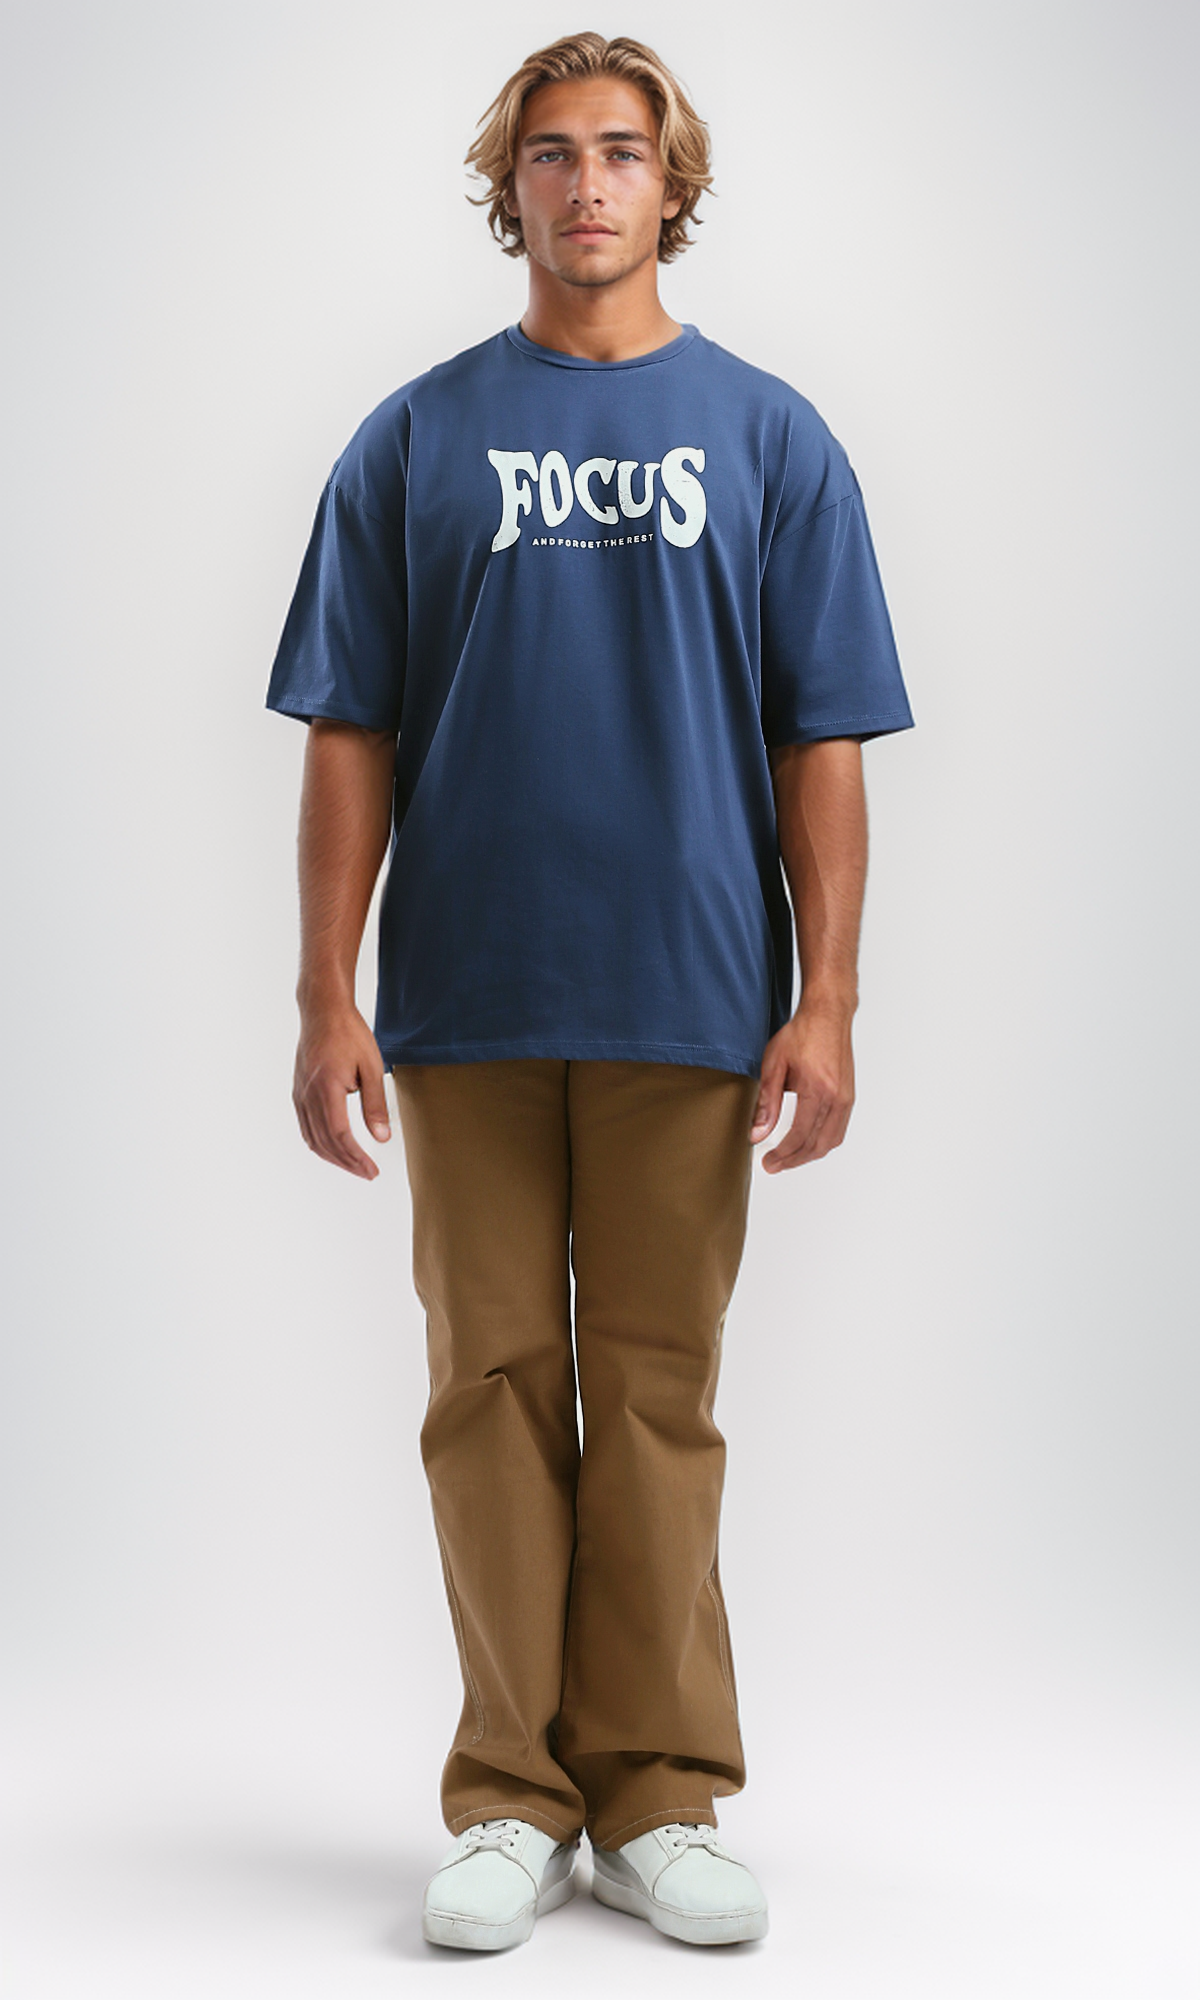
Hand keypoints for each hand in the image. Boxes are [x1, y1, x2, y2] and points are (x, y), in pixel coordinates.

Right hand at [293, 1002, 390, 1179]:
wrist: (323, 1012)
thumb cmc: (349, 1034)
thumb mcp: (371, 1067)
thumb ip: (375, 1105)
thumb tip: (382, 1138)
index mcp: (326, 1089)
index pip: (340, 1135)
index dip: (356, 1158)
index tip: (372, 1170)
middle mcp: (308, 1095)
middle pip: (325, 1142)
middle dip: (347, 1163)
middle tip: (368, 1173)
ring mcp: (300, 1094)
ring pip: (312, 1138)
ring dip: (333, 1157)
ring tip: (354, 1166)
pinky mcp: (298, 1091)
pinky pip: (305, 1126)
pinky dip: (319, 1143)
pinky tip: (333, 1149)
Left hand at [750, 1000, 855, 1171]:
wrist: (828, 1015)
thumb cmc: (801, 1034)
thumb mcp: (774, 1064)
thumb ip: (767, 1102)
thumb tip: (757, 1134)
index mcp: (817, 1089)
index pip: (799, 1135)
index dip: (782, 1154)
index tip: (768, 1162)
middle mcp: (836, 1097)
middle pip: (817, 1144)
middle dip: (794, 1160)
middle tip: (773, 1165)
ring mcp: (846, 1098)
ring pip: (831, 1141)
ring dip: (809, 1154)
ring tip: (788, 1158)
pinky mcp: (849, 1096)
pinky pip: (838, 1130)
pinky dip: (823, 1142)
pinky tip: (807, 1143)